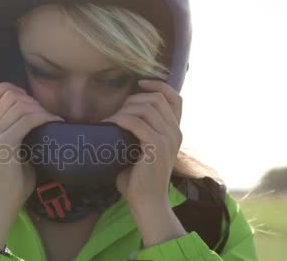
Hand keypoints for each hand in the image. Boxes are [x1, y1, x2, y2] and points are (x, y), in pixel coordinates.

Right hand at [0, 82, 63, 208]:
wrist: (1, 201)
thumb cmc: (12, 178)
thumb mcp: (13, 148)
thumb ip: (18, 130)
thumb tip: (39, 114)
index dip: (12, 89)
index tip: (30, 101)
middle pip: (11, 95)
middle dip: (32, 100)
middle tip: (46, 114)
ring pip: (21, 106)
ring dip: (41, 109)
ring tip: (52, 119)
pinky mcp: (5, 144)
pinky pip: (28, 121)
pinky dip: (45, 118)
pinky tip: (56, 123)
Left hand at [102, 79, 182, 205]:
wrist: (146, 202)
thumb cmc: (139, 178)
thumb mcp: (142, 149)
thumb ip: (139, 131)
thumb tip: (119, 115)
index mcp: (175, 131)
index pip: (175, 98)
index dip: (158, 85)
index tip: (139, 83)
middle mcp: (176, 132)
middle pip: (156, 99)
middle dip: (133, 99)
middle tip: (117, 112)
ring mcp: (168, 139)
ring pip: (146, 108)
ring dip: (125, 110)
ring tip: (111, 120)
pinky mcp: (157, 147)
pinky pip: (137, 123)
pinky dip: (122, 120)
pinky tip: (111, 125)